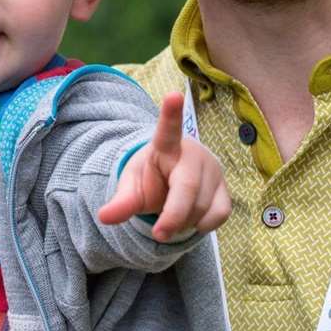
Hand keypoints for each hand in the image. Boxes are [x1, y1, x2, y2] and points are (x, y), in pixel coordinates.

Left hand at [97, 92, 230, 239]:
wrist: (173, 183)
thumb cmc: (151, 180)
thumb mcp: (132, 188)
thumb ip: (121, 202)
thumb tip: (103, 217)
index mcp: (165, 145)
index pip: (167, 129)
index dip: (170, 113)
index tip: (172, 95)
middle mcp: (193, 154)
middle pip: (188, 188)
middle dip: (173, 216)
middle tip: (158, 234)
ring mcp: (213, 170)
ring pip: (202, 207)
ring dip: (184, 223)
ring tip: (172, 216)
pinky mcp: (227, 188)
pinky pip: (219, 214)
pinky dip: (202, 226)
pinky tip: (191, 219)